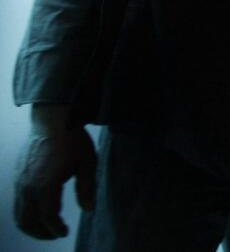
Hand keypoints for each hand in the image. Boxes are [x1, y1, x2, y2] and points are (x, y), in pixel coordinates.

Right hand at [13, 107, 96, 238]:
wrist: (52, 120)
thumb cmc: (73, 139)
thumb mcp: (88, 162)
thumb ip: (87, 188)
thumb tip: (89, 209)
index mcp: (46, 184)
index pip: (48, 217)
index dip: (56, 229)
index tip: (64, 232)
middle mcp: (28, 186)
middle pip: (28, 221)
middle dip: (41, 233)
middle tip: (55, 233)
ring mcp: (19, 182)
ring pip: (18, 215)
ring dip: (31, 226)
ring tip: (46, 227)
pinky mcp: (17, 177)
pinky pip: (16, 203)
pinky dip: (25, 214)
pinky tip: (39, 211)